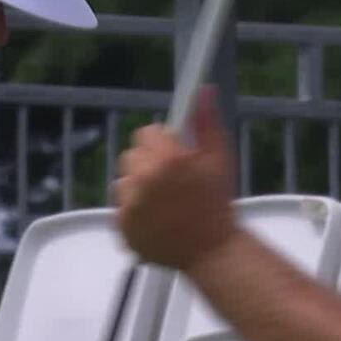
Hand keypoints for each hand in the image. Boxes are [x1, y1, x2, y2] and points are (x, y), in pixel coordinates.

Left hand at [113, 87, 239, 271]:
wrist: (211, 252)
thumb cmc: (218, 203)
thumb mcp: (219, 158)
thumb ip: (206, 122)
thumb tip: (202, 89)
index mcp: (168, 160)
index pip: (146, 133)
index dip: (161, 141)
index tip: (173, 152)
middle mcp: (144, 181)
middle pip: (132, 155)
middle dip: (148, 162)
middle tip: (170, 180)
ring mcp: (131, 206)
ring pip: (124, 181)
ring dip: (138, 187)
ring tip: (163, 202)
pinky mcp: (122, 227)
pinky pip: (120, 207)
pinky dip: (133, 211)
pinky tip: (156, 218)